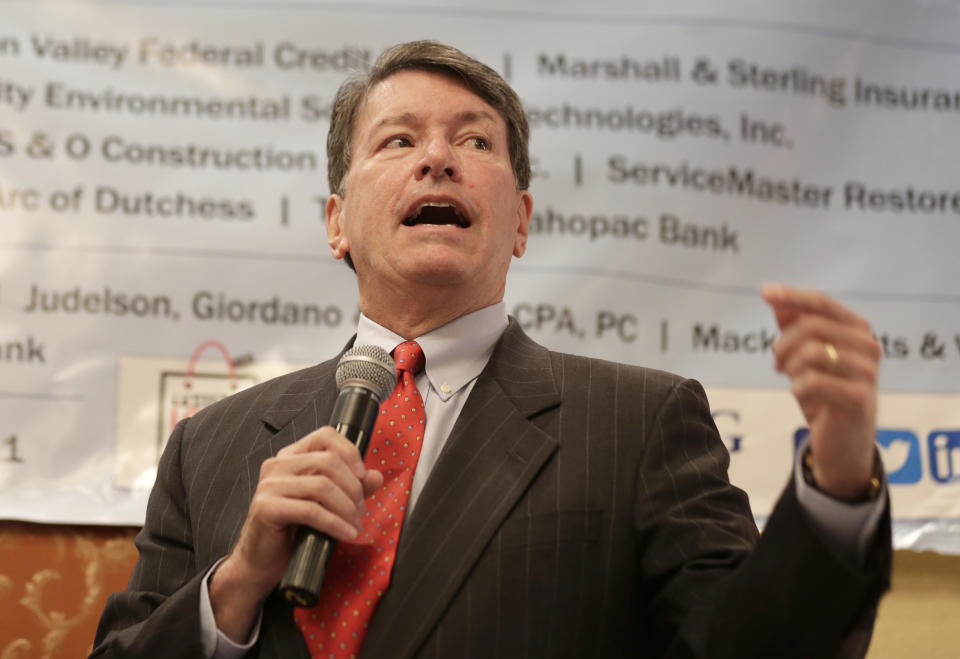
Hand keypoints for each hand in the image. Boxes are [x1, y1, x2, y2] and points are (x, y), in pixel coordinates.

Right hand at [209, 426, 382, 641]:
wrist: (262, 562)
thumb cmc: (293, 531)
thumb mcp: (327, 504)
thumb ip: (351, 487)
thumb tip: (376, 476)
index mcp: (291, 457)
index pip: (325, 436)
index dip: (350, 452)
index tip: (362, 475)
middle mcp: (278, 465)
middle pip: (328, 462)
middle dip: (353, 487)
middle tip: (360, 509)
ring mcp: (269, 485)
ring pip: (322, 486)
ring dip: (346, 507)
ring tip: (354, 523)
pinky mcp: (266, 507)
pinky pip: (311, 511)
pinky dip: (335, 523)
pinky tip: (346, 534)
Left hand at [762, 284, 881, 500]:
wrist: (842, 442)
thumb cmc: (824, 394)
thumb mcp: (804, 356)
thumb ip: (793, 325)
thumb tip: (774, 297)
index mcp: (857, 330)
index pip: (822, 303)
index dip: (792, 296)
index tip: (765, 292)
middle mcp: (868, 346)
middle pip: (811, 326)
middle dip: (783, 344)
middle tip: (778, 362)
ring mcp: (867, 372)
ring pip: (811, 352)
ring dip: (791, 367)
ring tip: (792, 380)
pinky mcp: (859, 398)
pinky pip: (812, 381)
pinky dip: (797, 388)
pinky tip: (802, 396)